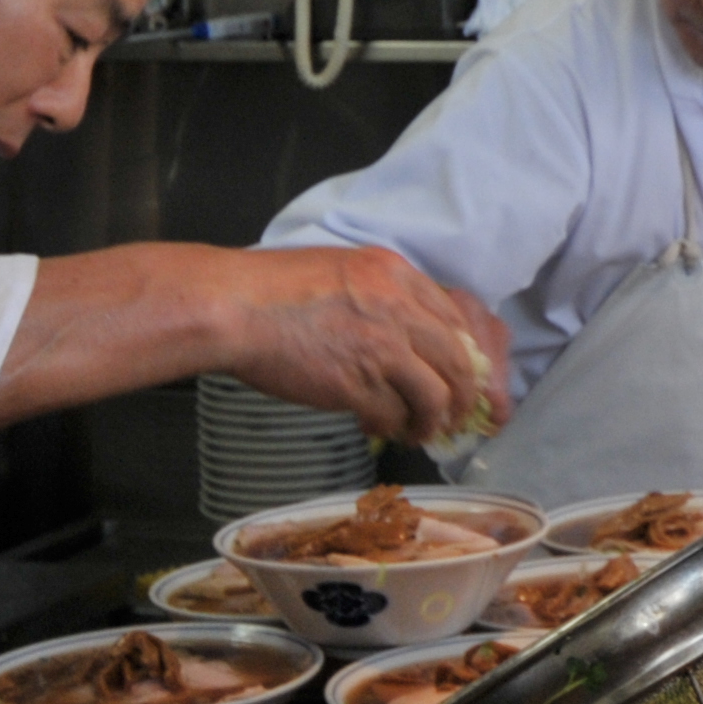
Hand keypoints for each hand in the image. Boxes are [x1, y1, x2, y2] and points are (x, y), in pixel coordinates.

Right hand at [221, 246, 511, 446]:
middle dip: (462, 396)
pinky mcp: (357, 382)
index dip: (466, 357)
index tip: (462, 379)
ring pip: (436, 395)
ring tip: (418, 432)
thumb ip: (383, 296)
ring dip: (431, 420)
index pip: (457, 319)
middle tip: (451, 415)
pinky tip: (378, 429)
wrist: (236, 306)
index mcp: (396, 275)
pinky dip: (391, 428)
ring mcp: (380, 345)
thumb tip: (409, 337)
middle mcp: (398, 306)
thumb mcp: (343, 272)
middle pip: (458, 360)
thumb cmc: (275, 290)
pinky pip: (393, 415)